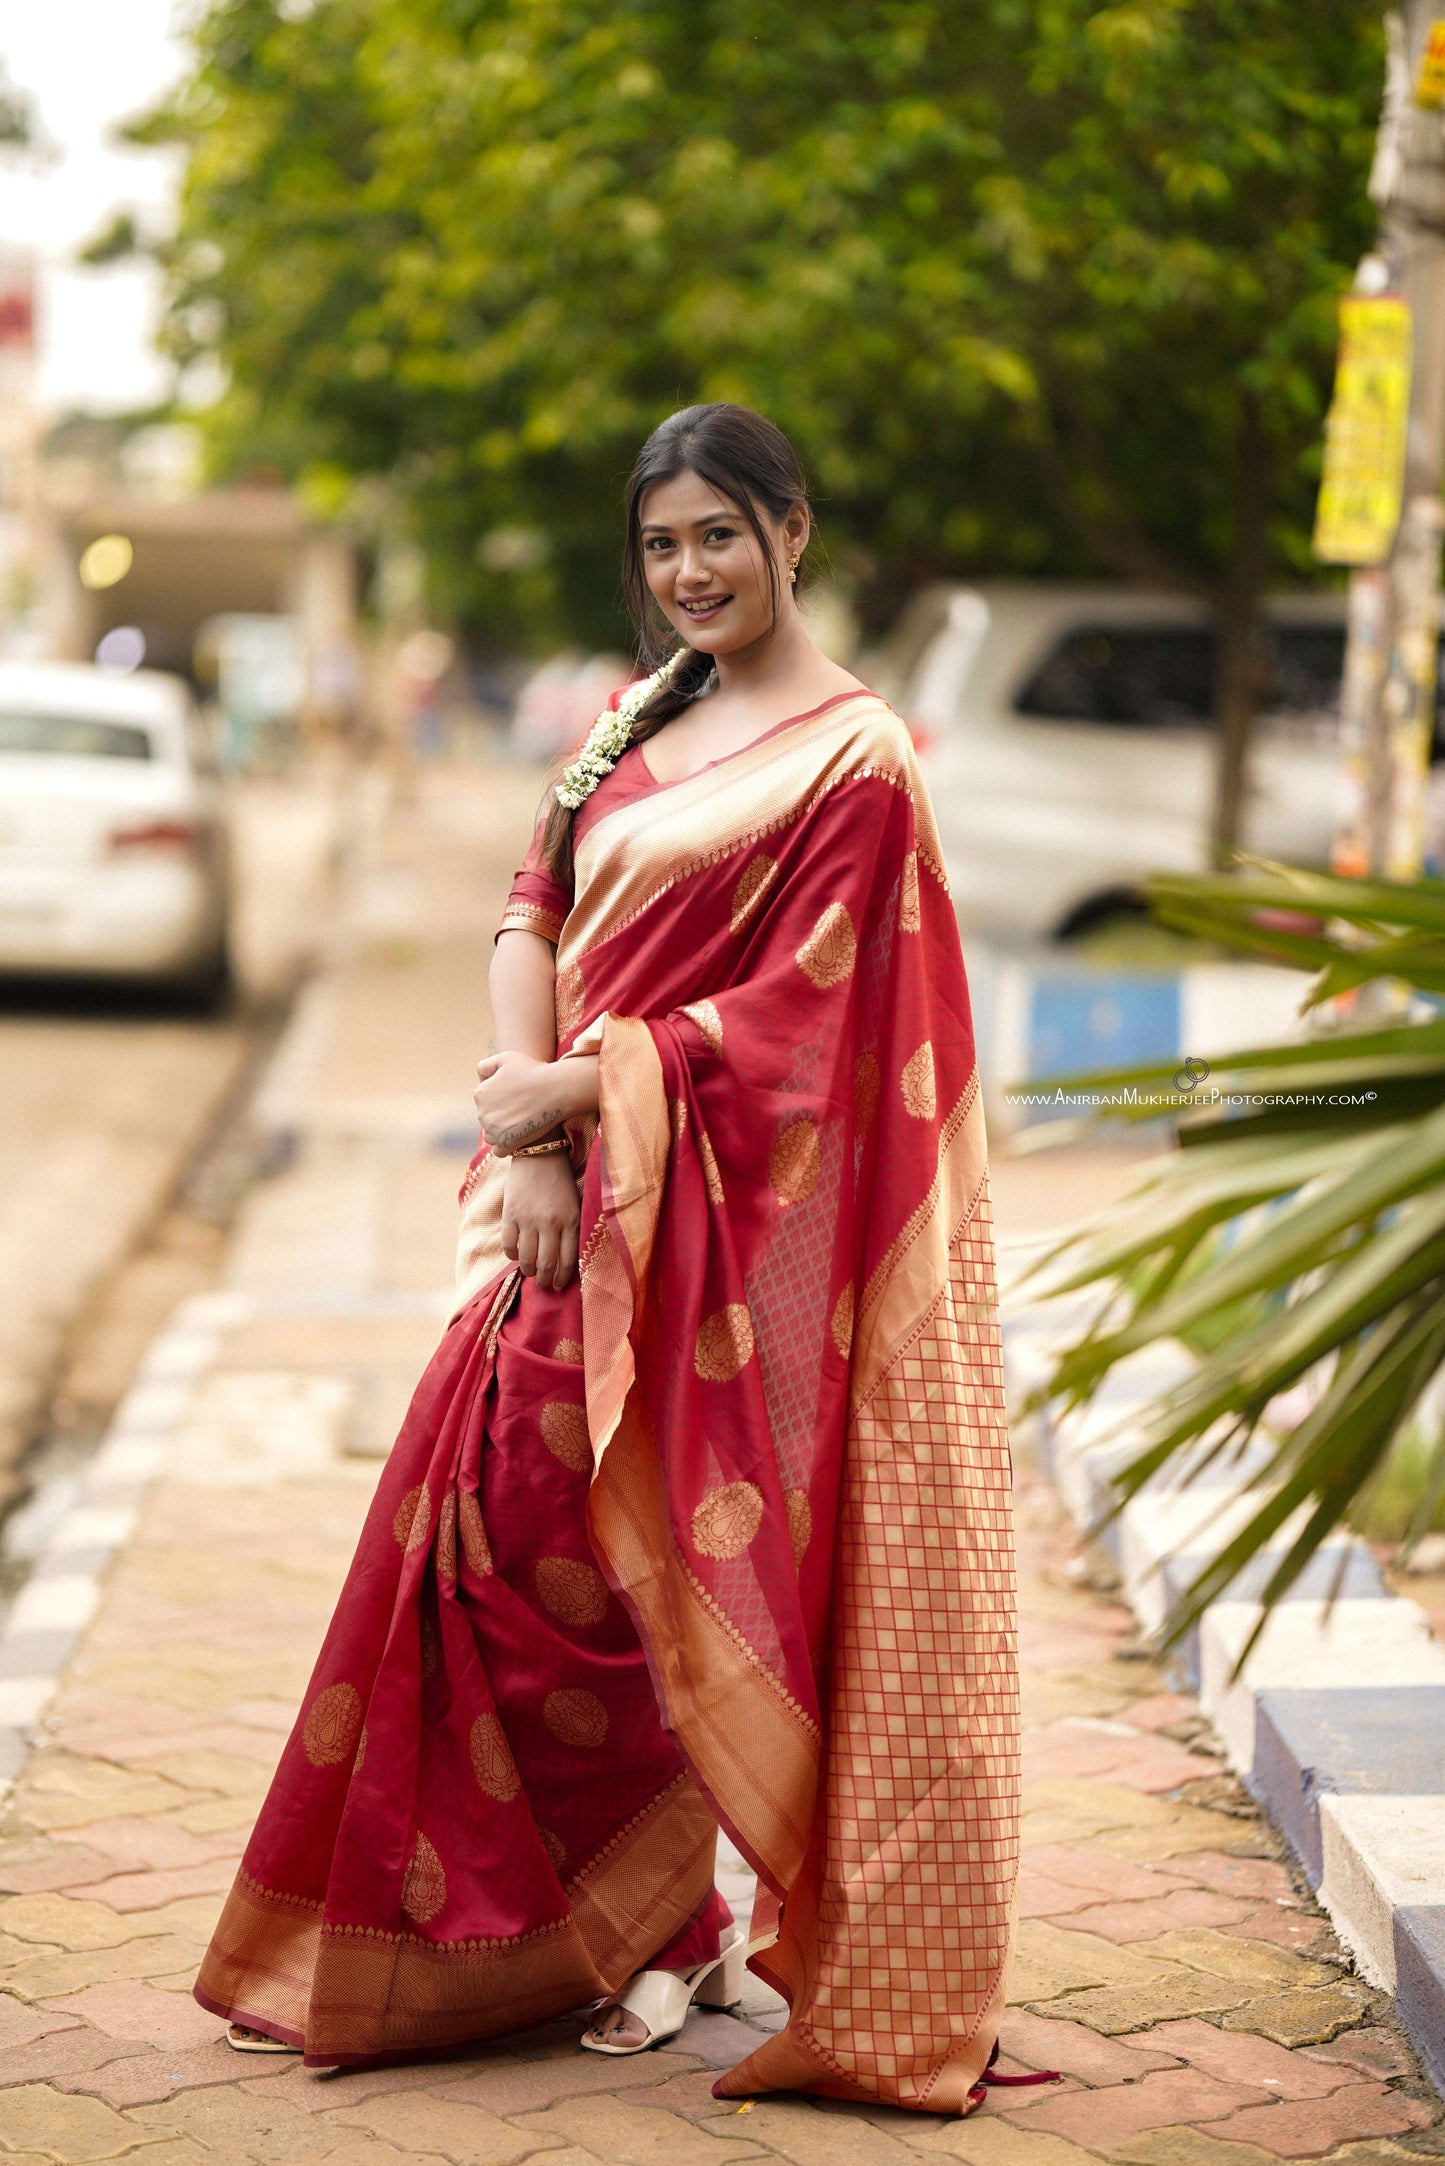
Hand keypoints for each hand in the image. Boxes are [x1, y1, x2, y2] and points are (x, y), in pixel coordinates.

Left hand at [474, 1049, 568, 1154]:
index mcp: (480, 1093)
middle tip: (522, 1109)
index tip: (515, 1096)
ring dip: (502, 1132)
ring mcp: (493, 1131)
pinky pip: (499, 1151)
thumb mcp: (505, 1058)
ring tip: (522, 1122)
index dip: (500, 1098)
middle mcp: (482, 1113)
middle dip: (501, 1115)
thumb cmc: (534, 1071)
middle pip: (488, 1118)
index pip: (484, 1101)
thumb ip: (486, 1066)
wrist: (557, 1089)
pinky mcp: (506, 1144)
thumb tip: (480, 1080)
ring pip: (491, 1135)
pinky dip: (507, 1146)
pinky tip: (520, 1136)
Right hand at [501, 1153, 580, 1289]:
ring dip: (528, 1270)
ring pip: (526, 1258)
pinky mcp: (510, 1215)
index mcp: (570, 1221)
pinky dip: (512, 1255)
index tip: (558, 1285)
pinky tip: (516, 1254)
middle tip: (543, 1284)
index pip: (567, 1260)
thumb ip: (571, 1230)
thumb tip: (565, 1260)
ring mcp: (528, 1220)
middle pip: (546, 1264)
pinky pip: (508, 1245)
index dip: (562, 1278)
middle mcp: (550, 1223)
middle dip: (544, 1281)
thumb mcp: (575, 1204)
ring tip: (530, 1271)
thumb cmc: (560, 1181)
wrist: (538, 1154)